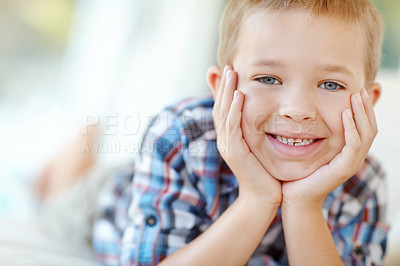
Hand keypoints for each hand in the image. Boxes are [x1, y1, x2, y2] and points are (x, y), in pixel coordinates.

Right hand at [212, 66, 281, 206]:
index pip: (224, 109)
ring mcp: (227, 145)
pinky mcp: (234, 152)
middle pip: (220, 107)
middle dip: (224, 86)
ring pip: (224, 114)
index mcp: (230, 137)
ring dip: (227, 92)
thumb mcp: (261, 147)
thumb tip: (266, 117)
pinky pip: (233, 127)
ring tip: (232, 74)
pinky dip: (235, 110)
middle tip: (229, 66)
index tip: (231, 71)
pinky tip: (240, 96)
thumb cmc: (266, 173)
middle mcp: (225, 139)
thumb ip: (259, 131)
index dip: (226, 90)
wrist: (264, 197)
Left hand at [281, 88, 376, 209]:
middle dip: (365, 107)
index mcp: (348, 153)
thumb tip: (308, 116)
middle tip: (359, 89)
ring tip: (355, 96)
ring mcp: (351, 164)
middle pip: (370, 128)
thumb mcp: (309, 149)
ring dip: (361, 113)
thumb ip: (315, 135)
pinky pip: (353, 144)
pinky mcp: (343, 169)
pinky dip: (351, 128)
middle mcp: (354, 158)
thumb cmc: (297, 174)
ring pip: (366, 134)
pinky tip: (345, 114)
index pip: (364, 127)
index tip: (354, 91)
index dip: (362, 110)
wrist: (294, 197)